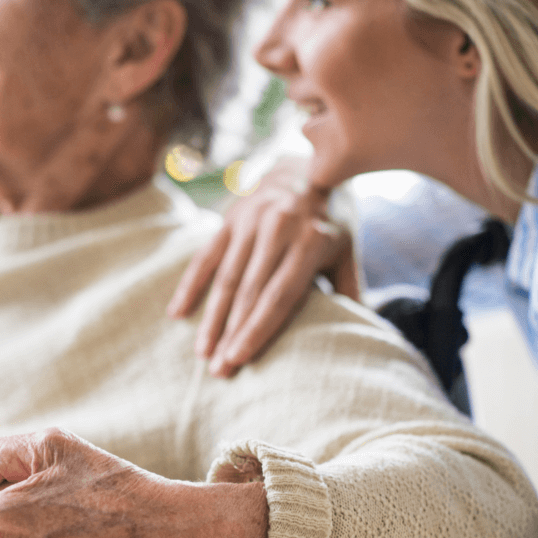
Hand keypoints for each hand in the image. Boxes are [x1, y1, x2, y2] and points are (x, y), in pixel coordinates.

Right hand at [167, 162, 355, 377]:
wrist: (303, 167)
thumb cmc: (328, 221)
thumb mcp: (346, 249)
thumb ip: (349, 289)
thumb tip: (360, 333)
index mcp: (311, 240)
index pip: (280, 295)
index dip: (257, 329)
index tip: (239, 359)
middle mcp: (279, 228)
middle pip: (249, 293)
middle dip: (231, 334)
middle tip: (218, 371)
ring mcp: (250, 221)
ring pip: (225, 279)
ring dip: (211, 319)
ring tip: (202, 353)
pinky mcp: (228, 219)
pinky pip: (205, 257)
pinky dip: (190, 286)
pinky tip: (177, 314)